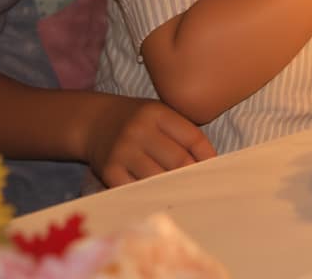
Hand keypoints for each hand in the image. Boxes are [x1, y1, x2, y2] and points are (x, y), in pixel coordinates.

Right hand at [85, 94, 215, 186]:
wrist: (95, 122)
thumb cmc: (137, 121)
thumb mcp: (159, 114)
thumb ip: (182, 132)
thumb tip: (209, 162)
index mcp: (157, 113)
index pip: (192, 138)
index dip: (208, 156)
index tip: (216, 170)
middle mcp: (139, 130)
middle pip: (178, 161)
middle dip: (193, 175)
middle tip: (204, 188)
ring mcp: (123, 151)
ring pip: (159, 179)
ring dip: (174, 189)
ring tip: (186, 197)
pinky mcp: (109, 171)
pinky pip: (137, 190)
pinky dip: (151, 196)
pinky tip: (160, 199)